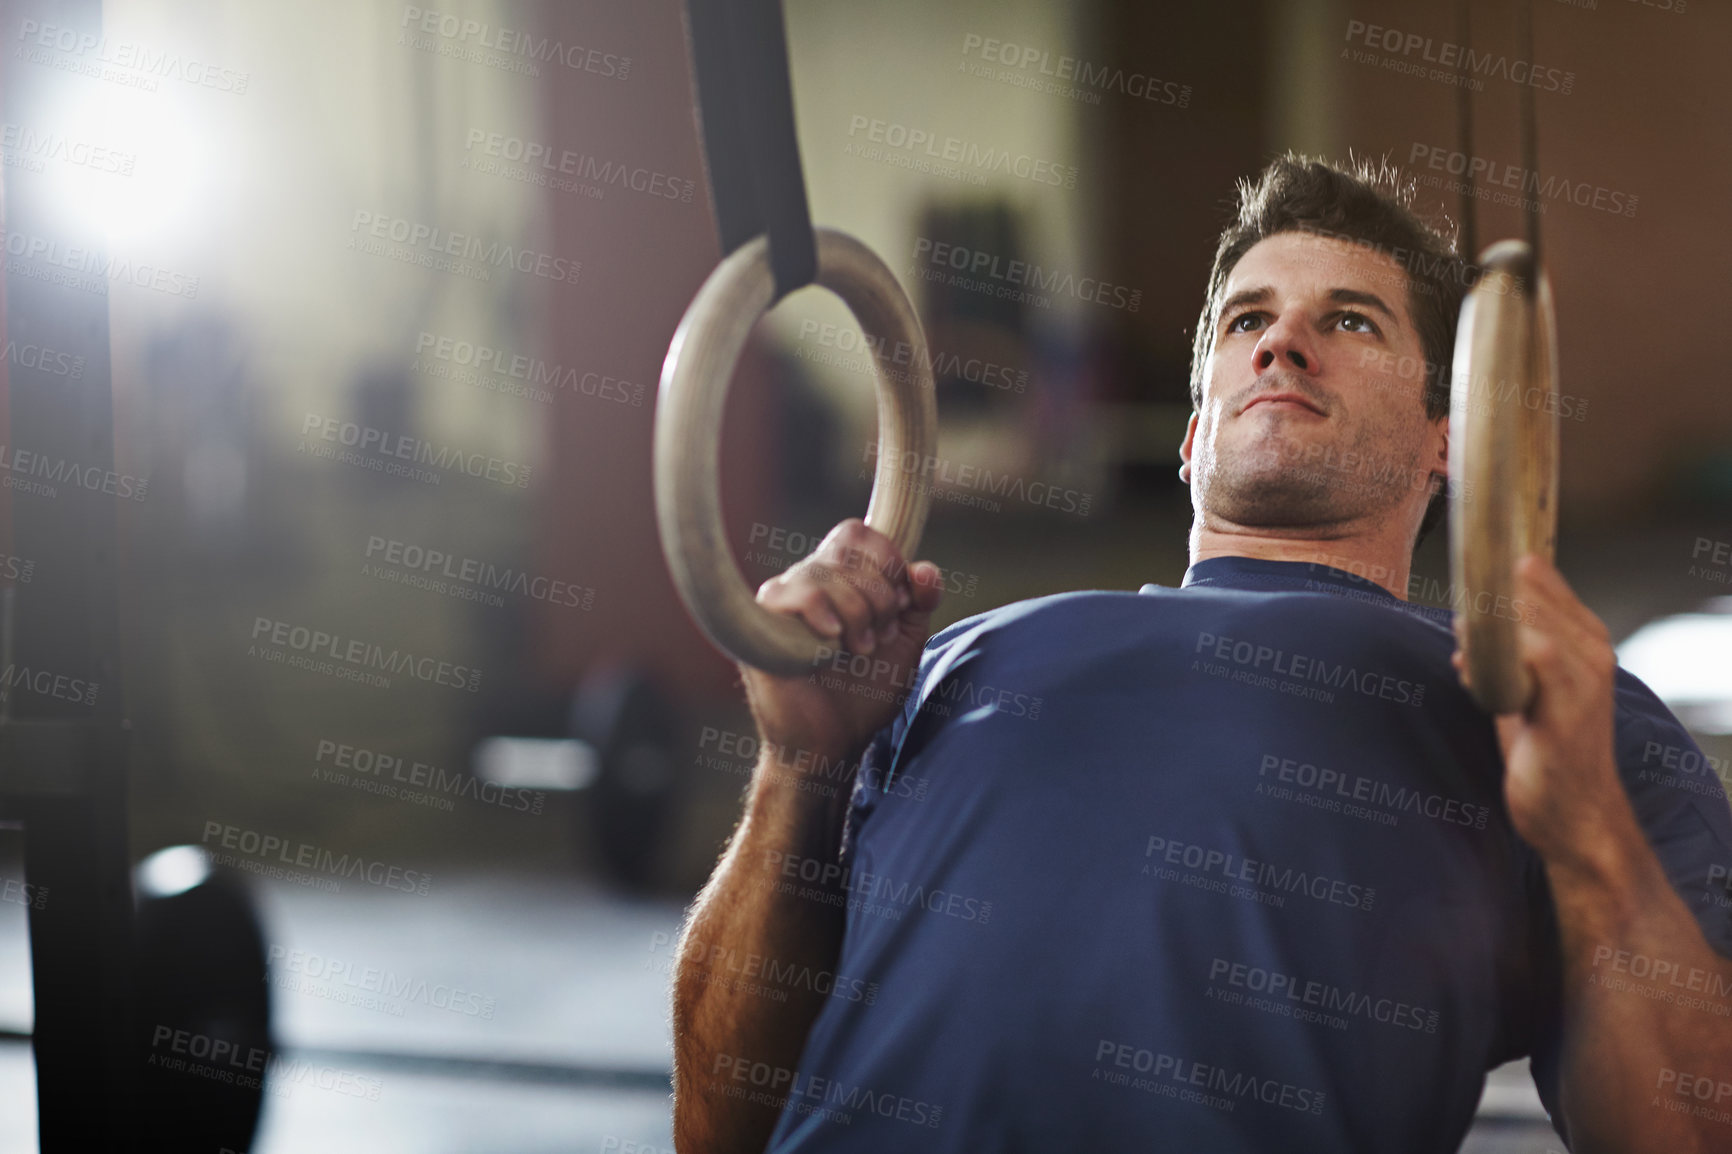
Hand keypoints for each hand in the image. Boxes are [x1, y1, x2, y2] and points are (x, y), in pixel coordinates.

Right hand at [741, 519, 945, 764]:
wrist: (834, 743)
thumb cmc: (865, 694)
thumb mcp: (907, 640)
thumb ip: (920, 600)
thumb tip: (924, 569)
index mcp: (838, 578)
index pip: (857, 533)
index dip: (887, 559)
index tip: (901, 603)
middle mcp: (805, 582)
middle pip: (845, 548)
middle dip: (879, 594)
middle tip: (880, 636)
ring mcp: (780, 602)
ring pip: (822, 572)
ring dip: (857, 613)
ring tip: (859, 651)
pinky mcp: (760, 626)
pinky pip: (790, 592)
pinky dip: (820, 612)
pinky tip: (832, 641)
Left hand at [1453, 554, 1630, 871]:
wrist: (1573, 814)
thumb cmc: (1548, 750)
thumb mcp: (1527, 689)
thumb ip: (1506, 654)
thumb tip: (1463, 626)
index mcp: (1585, 638)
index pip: (1539, 576)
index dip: (1493, 569)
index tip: (1456, 574)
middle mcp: (1592, 651)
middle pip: (1530, 591)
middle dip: (1482, 594)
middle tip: (1449, 611)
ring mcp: (1585, 679)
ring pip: (1532, 620)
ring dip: (1485, 623)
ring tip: (1458, 640)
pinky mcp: (1568, 710)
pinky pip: (1538, 657)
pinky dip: (1495, 654)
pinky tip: (1465, 665)